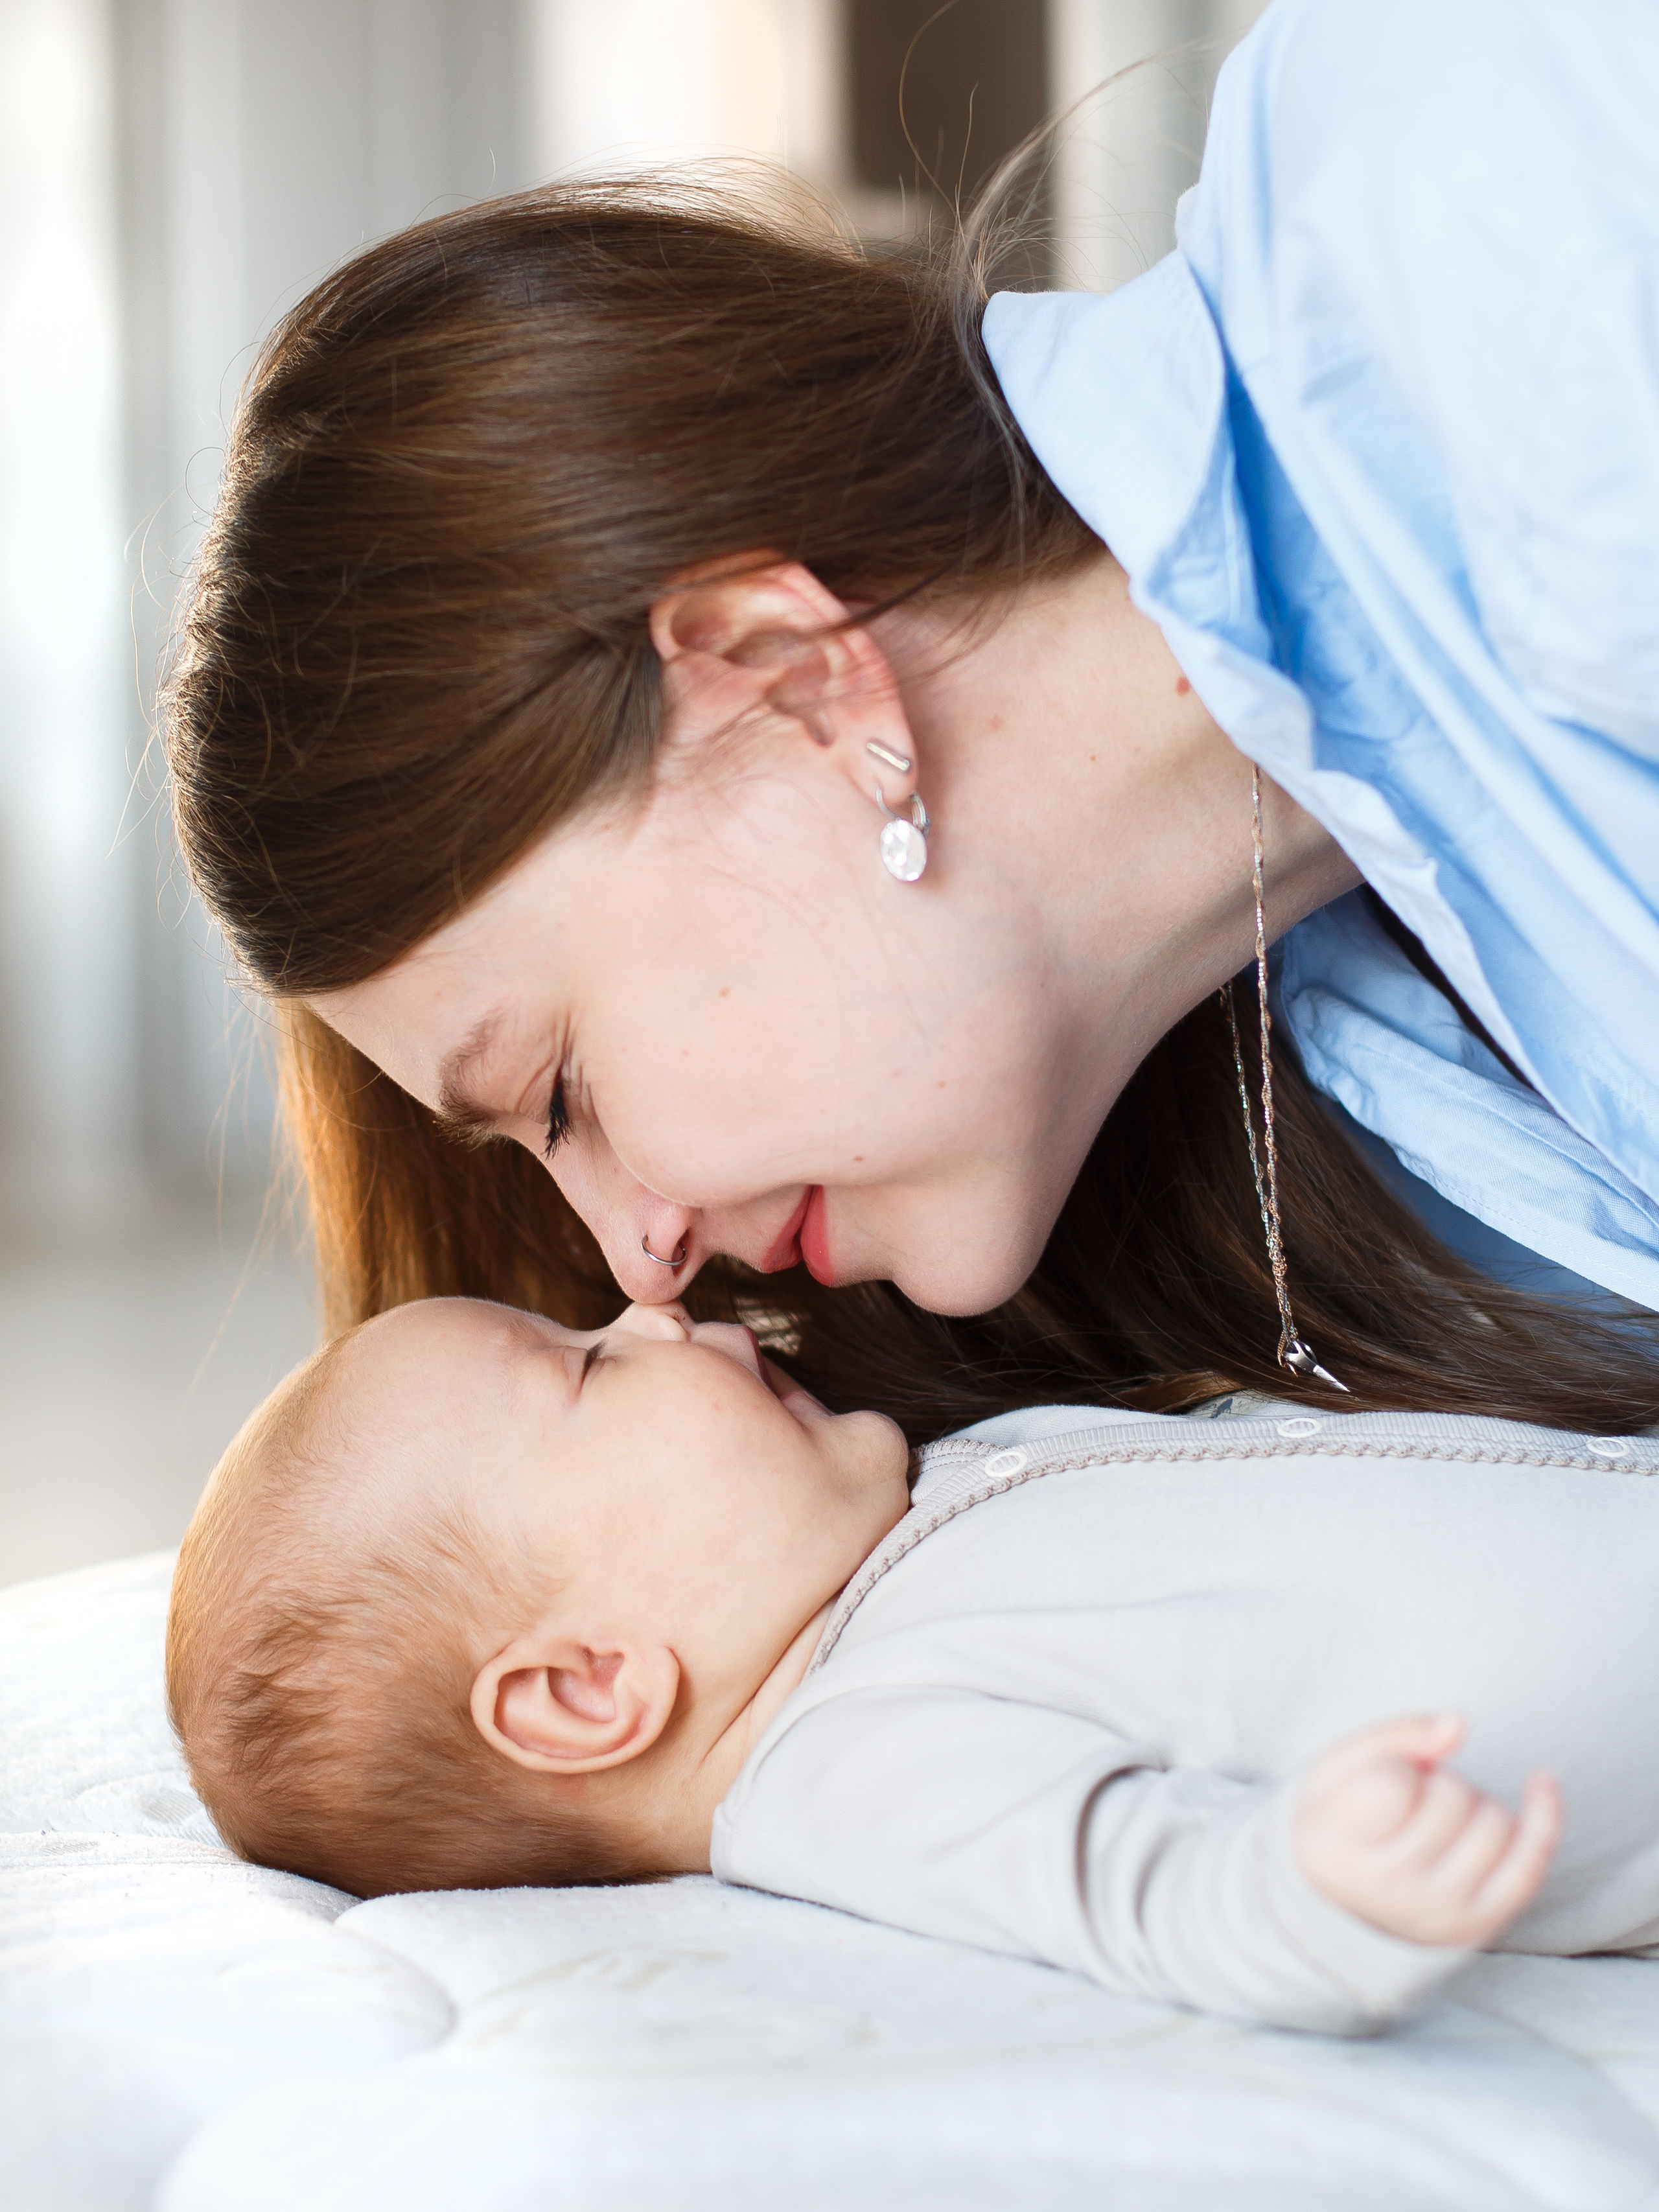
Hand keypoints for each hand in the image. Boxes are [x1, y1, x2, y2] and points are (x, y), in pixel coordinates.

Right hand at [1293, 1715, 1561, 1947]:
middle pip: (1451, 1797)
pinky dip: (1544, 1817)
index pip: (1392, 1788)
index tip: (1372, 1782)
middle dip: (1436, 1780)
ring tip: (1437, 1820)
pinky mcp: (1482, 1922)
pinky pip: (1530, 1863)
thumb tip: (1458, 1725)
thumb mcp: (1338, 1766)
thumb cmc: (1339, 1821)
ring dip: (1473, 1801)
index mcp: (1340, 1849)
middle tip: (1408, 1803)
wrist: (1341, 1905)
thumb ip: (1394, 1736)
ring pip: (1495, 1823)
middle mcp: (1393, 1890)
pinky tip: (1543, 1779)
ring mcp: (1442, 1911)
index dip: (1392, 1766)